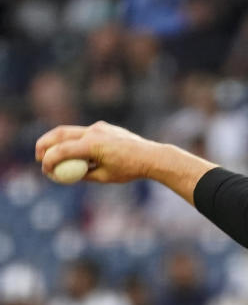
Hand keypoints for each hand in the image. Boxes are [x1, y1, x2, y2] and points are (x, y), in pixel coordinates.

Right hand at [36, 121, 158, 183]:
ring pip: (70, 131)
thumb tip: (67, 176)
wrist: (152, 156)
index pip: (62, 151)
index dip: (49, 161)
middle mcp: (93, 132)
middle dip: (45, 144)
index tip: (45, 170)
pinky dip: (75, 141)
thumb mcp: (105, 177)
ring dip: (58, 141)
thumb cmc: (130, 170)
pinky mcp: (104, 127)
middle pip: (59, 134)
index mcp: (93, 145)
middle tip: (39, 157)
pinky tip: (77, 154)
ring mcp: (99, 127)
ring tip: (53, 154)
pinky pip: (84, 133)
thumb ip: (84, 175)